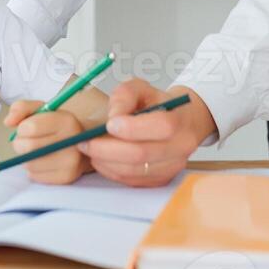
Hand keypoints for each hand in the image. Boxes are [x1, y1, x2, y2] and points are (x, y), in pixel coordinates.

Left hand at [3, 100, 89, 184]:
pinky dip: (32, 169)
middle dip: (20, 144)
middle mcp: (72, 141)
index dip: (21, 129)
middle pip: (28, 147)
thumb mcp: (40, 109)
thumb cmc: (55, 125)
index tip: (25, 128)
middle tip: (24, 141)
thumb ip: (21, 108)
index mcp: (67, 120)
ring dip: (25, 157)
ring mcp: (71, 162)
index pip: (30, 128)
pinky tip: (41, 161)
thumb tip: (8, 122)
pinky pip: (34, 176)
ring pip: (29, 163)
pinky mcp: (66, 177)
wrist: (80, 144)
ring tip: (34, 151)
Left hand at [78, 79, 213, 187]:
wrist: (182, 122)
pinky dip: (112, 171)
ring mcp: (173, 166)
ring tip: (90, 150)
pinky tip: (102, 160)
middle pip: (141, 154)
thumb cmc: (159, 103)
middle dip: (107, 149)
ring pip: (134, 171)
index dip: (130, 127)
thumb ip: (124, 95)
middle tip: (86, 142)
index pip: (160, 126)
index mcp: (180, 120)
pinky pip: (133, 180)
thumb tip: (112, 117)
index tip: (108, 124)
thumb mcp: (142, 88)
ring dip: (106, 162)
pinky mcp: (162, 179)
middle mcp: (181, 146)